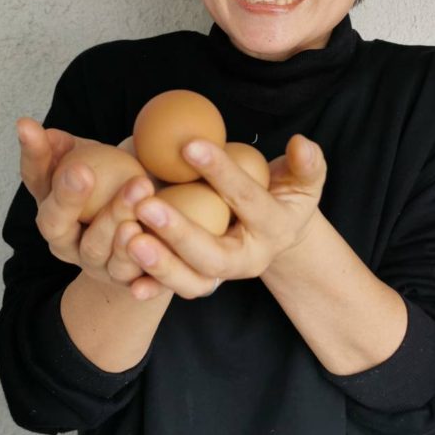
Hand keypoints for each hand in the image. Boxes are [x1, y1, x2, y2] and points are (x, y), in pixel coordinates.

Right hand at [16, 117, 159, 292]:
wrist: (156, 232)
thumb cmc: (119, 185)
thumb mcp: (98, 160)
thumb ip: (71, 147)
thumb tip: (43, 130)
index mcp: (52, 204)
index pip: (35, 179)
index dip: (32, 156)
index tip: (30, 127)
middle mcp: (64, 238)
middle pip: (54, 223)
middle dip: (66, 198)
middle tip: (81, 171)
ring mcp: (92, 263)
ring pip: (95, 248)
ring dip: (114, 218)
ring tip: (138, 188)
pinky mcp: (123, 281)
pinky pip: (128, 271)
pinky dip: (136, 255)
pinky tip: (147, 232)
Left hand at [125, 134, 325, 299]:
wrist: (273, 231)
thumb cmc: (283, 193)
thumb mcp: (303, 180)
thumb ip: (306, 164)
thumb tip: (301, 144)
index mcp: (274, 229)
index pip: (247, 199)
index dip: (222, 172)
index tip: (190, 145)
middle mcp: (248, 260)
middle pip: (214, 254)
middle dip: (180, 233)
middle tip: (146, 205)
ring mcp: (222, 276)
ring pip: (192, 280)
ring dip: (159, 264)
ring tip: (129, 237)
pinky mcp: (199, 282)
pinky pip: (173, 290)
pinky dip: (151, 287)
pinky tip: (128, 281)